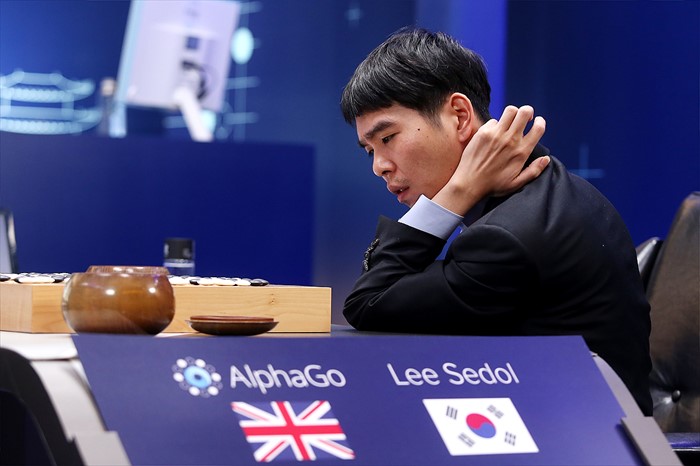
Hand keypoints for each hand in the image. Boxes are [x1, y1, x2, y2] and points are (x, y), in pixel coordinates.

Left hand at [433, 105, 548, 214]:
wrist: (469, 183)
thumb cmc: (492, 185)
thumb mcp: (517, 183)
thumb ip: (534, 171)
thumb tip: (546, 159)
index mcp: (521, 152)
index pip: (538, 128)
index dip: (541, 122)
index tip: (537, 122)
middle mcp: (510, 140)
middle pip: (525, 112)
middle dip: (528, 112)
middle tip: (525, 118)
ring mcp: (496, 134)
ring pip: (510, 110)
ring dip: (513, 113)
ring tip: (511, 121)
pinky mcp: (483, 132)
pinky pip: (494, 120)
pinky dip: (496, 124)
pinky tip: (494, 133)